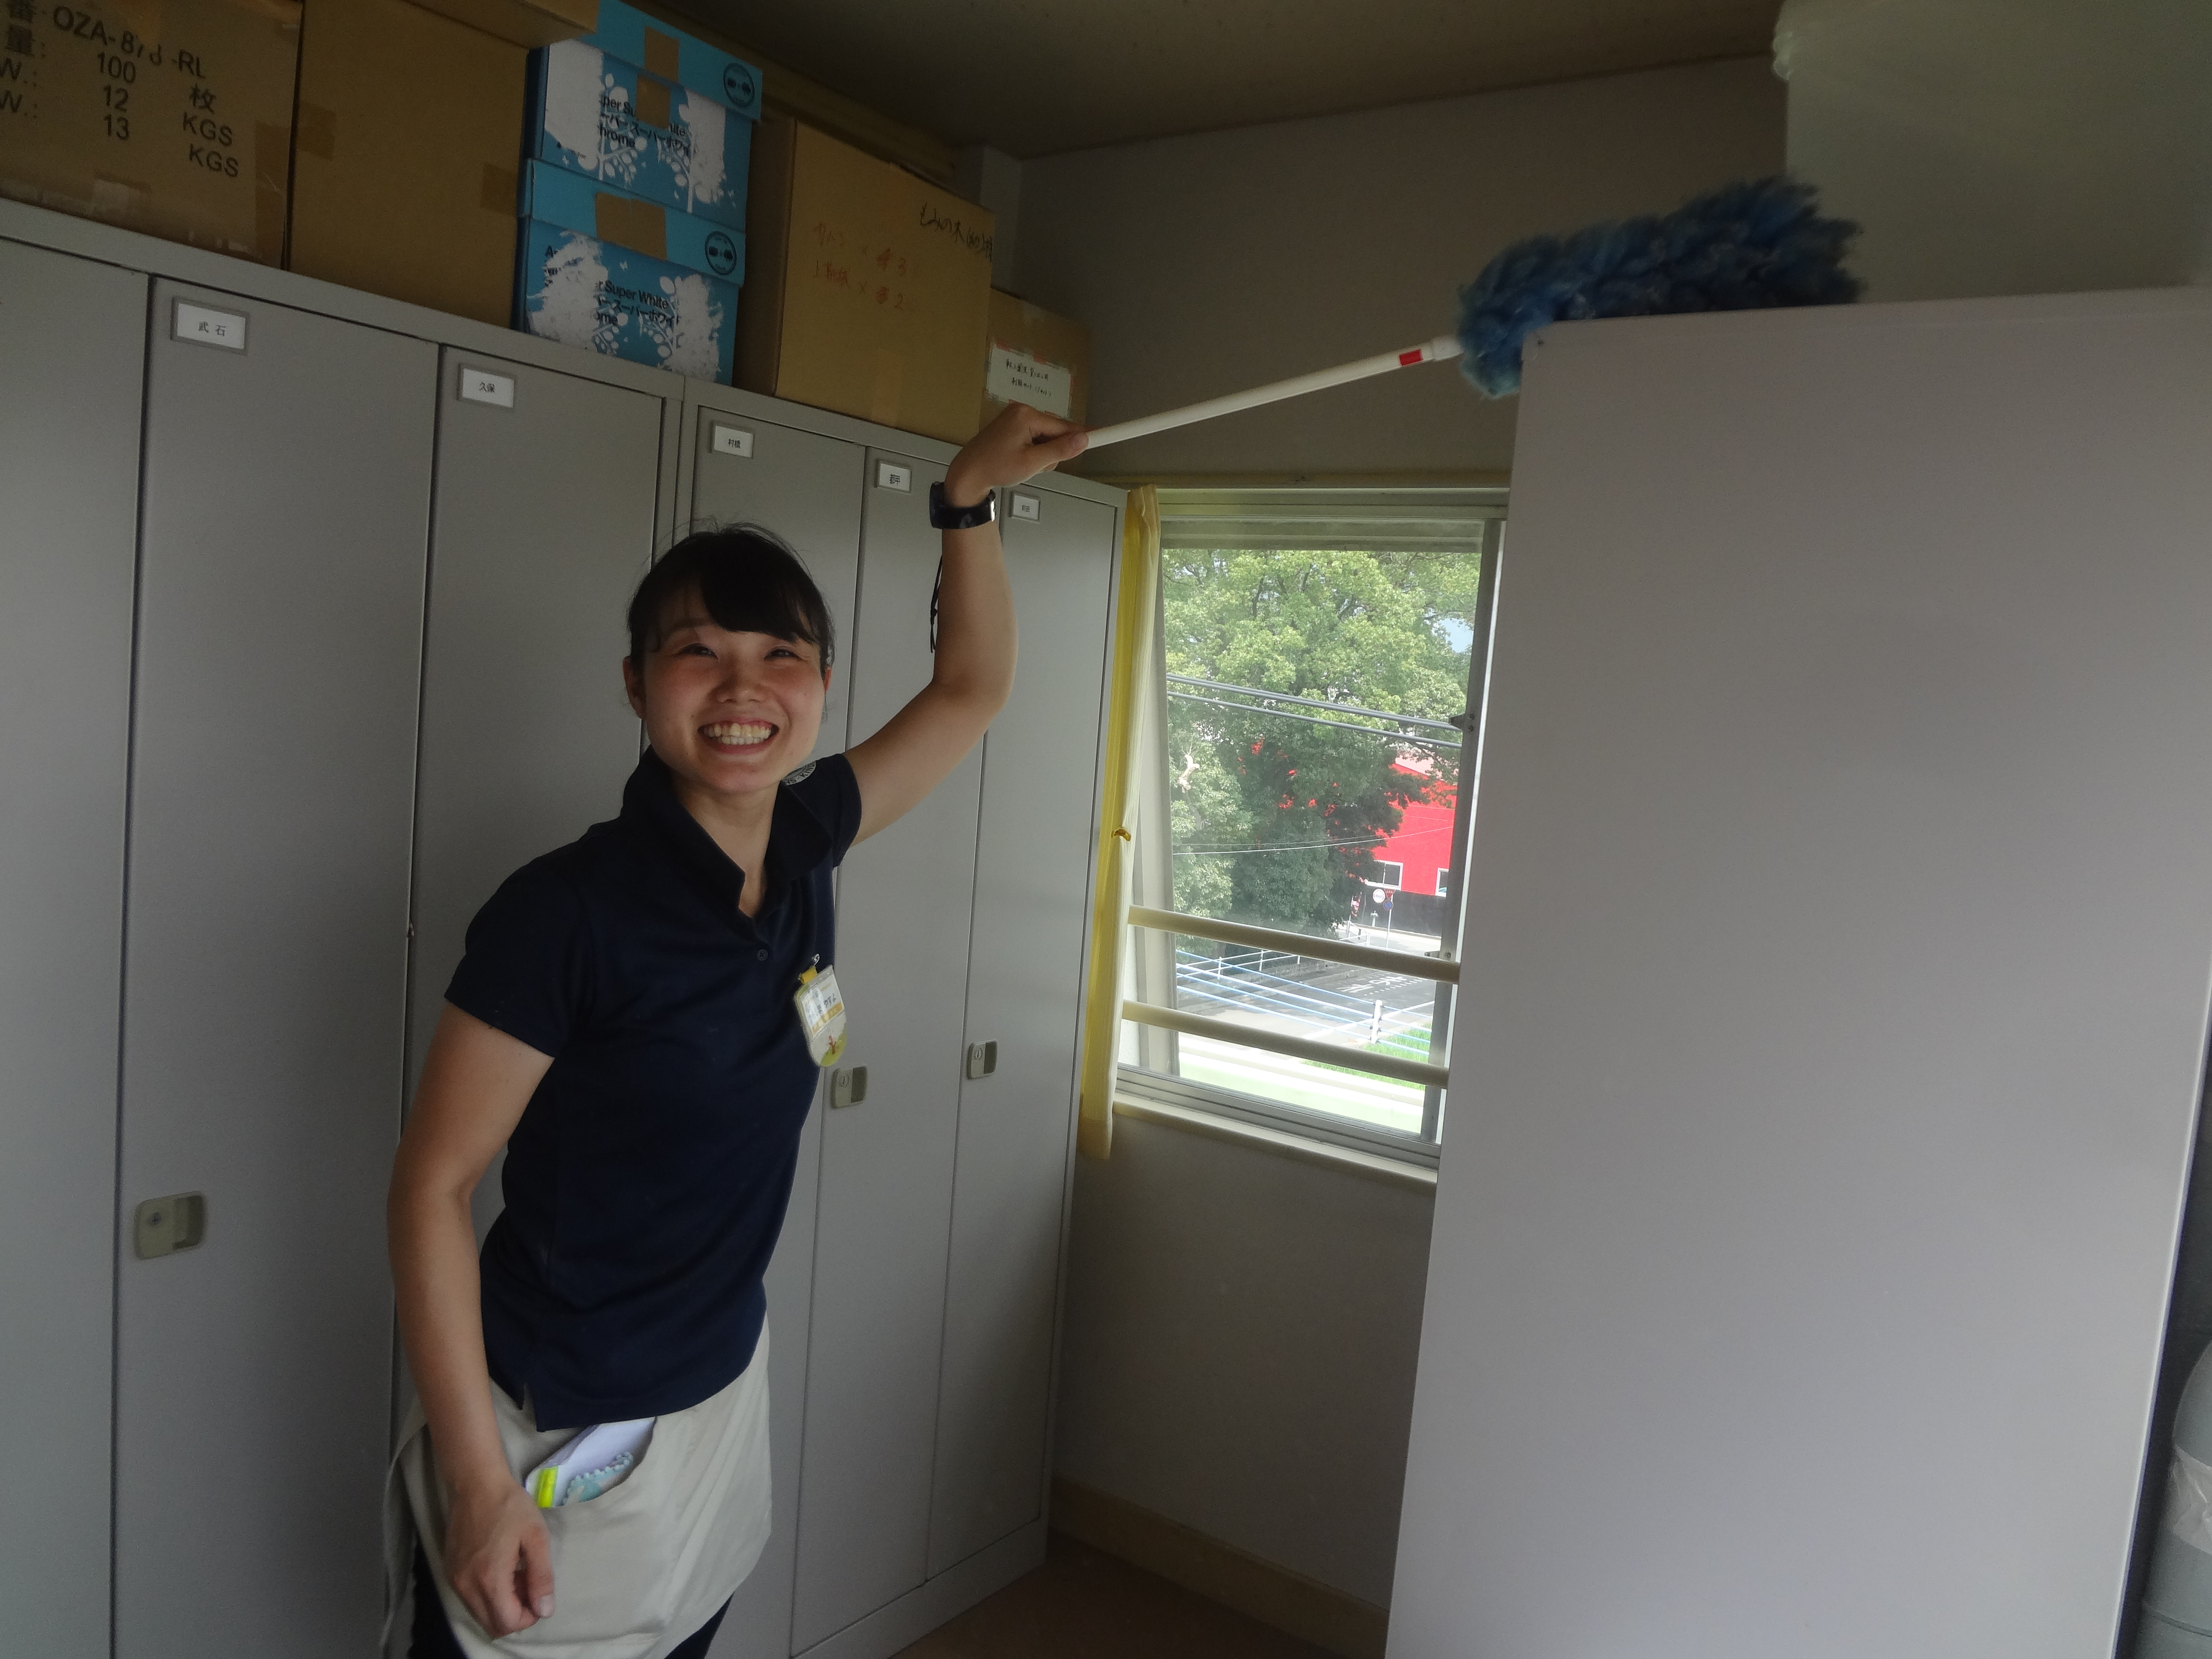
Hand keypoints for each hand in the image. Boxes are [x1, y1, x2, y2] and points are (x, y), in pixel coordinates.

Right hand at [444, 1472, 553, 1636]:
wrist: (476, 1484)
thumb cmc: (510, 1506)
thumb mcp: (536, 1537)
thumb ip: (541, 1577)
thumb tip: (544, 1611)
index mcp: (489, 1578)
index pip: (507, 1622)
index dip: (529, 1616)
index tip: (539, 1594)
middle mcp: (466, 1586)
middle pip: (492, 1624)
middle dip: (515, 1613)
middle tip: (529, 1584)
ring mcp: (454, 1580)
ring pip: (480, 1614)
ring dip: (502, 1604)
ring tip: (517, 1574)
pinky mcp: (450, 1572)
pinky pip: (470, 1599)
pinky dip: (488, 1595)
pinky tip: (501, 1568)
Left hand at [942, 402, 1087, 506]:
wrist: (967, 474)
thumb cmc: (996, 468)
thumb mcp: (1032, 463)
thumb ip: (1059, 450)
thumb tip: (1083, 439)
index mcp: (1026, 415)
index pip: (1064, 426)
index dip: (1083, 434)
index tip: (1105, 433)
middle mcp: (1021, 410)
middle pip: (1055, 431)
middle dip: (1051, 452)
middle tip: (1035, 467)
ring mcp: (1015, 417)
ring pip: (1045, 437)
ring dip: (1042, 454)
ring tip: (1023, 465)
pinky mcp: (1011, 425)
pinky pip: (1034, 437)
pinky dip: (1033, 451)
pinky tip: (1019, 460)